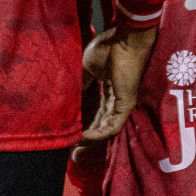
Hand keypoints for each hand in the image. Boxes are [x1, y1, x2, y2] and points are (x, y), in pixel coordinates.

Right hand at [80, 26, 157, 142]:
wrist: (124, 40)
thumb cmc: (107, 48)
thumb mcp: (87, 68)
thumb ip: (81, 83)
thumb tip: (69, 96)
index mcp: (109, 89)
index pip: (97, 114)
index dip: (85, 126)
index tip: (70, 137)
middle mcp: (117, 98)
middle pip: (102, 125)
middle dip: (88, 141)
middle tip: (73, 155)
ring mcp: (123, 102)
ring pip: (108, 129)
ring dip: (92, 141)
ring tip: (77, 150)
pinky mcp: (127, 103)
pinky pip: (114, 125)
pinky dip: (100, 134)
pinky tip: (85, 138)